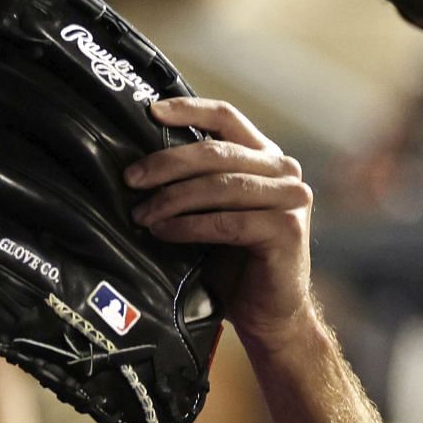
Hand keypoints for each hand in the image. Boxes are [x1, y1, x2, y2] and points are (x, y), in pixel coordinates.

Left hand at [127, 97, 315, 345]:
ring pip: (221, 186)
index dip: (190, 109)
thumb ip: (195, 185)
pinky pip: (226, 222)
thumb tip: (139, 167)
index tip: (151, 111)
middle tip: (131, 179)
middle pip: (217, 152)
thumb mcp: (213, 213)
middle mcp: (284, 171)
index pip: (227, 118)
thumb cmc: (234, 262)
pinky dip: (188, 227)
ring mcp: (291, 198)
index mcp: (265, 158)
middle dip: (167, 163)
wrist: (269, 313)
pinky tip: (163, 232)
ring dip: (173, 199)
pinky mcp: (287, 230)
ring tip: (141, 214)